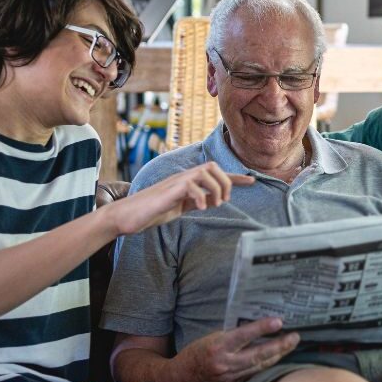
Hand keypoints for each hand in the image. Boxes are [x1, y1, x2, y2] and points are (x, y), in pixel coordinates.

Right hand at [117, 162, 253, 233]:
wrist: (127, 215)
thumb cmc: (152, 211)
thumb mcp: (179, 207)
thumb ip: (194, 201)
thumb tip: (211, 200)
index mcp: (188, 181)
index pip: (215, 174)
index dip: (235, 177)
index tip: (253, 181)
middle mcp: (183, 177)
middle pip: (213, 166)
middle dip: (225, 182)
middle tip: (223, 201)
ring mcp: (176, 182)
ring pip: (205, 173)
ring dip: (215, 190)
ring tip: (212, 206)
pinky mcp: (169, 191)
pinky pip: (191, 186)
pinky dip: (201, 197)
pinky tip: (201, 209)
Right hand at [172, 317, 299, 381]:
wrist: (178, 381)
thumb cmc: (193, 355)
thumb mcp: (209, 338)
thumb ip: (231, 337)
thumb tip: (254, 331)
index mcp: (218, 347)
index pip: (244, 335)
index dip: (262, 328)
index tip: (279, 322)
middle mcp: (226, 363)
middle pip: (259, 355)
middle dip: (280, 346)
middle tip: (295, 337)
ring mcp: (231, 377)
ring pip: (260, 366)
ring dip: (278, 356)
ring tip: (291, 346)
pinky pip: (253, 374)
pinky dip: (266, 365)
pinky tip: (276, 359)